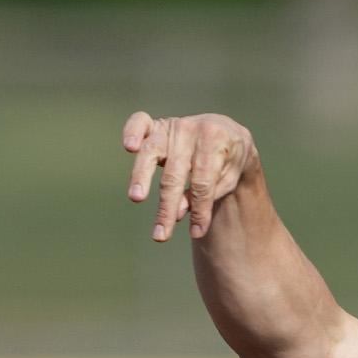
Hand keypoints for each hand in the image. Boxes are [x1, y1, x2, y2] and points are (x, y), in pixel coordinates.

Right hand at [122, 111, 259, 243]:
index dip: (200, 210)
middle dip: (168, 207)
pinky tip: (129, 147)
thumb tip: (178, 213)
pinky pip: (140, 122)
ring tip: (137, 198)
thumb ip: (205, 195)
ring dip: (142, 175)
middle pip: (176, 173)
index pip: (204, 182)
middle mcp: (192, 130)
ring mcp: (173, 126)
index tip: (197, 232)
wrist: (228, 133)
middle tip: (161, 235)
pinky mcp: (157, 125)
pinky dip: (131, 131)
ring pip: (152, 151)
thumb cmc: (227, 162)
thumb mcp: (226, 179)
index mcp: (216, 141)